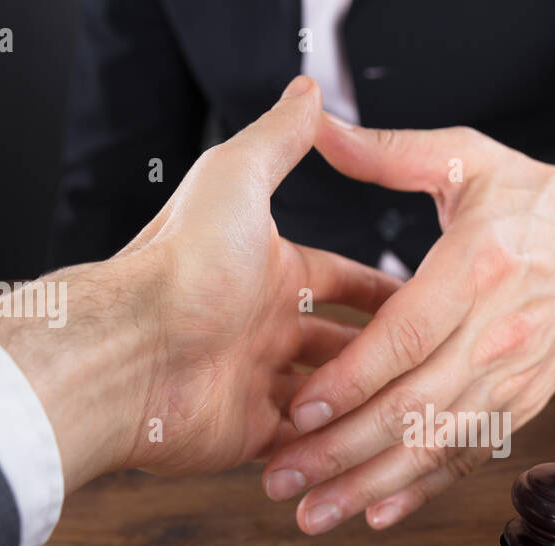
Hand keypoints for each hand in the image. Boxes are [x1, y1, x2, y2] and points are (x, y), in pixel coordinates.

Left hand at [0, 77, 399, 491]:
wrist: (129, 354)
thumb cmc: (178, 268)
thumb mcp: (236, 181)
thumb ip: (278, 141)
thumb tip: (305, 92)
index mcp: (266, 271)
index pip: (339, 280)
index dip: (381, 290)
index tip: (420, 299)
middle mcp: (260, 325)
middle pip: (339, 341)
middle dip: (380, 350)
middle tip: (425, 359)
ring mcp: (253, 380)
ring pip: (327, 396)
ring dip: (360, 399)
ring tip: (407, 402)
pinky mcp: (246, 432)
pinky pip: (301, 443)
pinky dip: (330, 442)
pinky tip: (365, 438)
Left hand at [262, 119, 554, 533]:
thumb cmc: (541, 199)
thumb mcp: (468, 158)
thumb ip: (389, 152)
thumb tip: (319, 125)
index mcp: (478, 267)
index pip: (404, 337)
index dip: (350, 380)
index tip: (299, 409)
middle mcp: (500, 331)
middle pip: (413, 406)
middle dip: (342, 451)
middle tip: (283, 480)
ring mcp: (516, 375)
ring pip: (437, 443)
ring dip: (373, 484)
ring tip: (316, 512)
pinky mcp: (526, 402)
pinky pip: (471, 454)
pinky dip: (425, 489)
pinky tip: (379, 511)